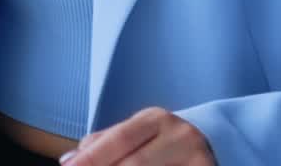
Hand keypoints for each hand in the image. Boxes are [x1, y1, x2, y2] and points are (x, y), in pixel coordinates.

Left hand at [61, 108, 213, 165]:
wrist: (212, 145)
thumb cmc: (163, 142)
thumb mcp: (138, 133)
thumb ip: (104, 143)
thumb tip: (68, 160)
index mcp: (157, 119)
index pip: (120, 138)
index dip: (93, 158)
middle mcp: (180, 137)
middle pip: (136, 164)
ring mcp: (198, 161)